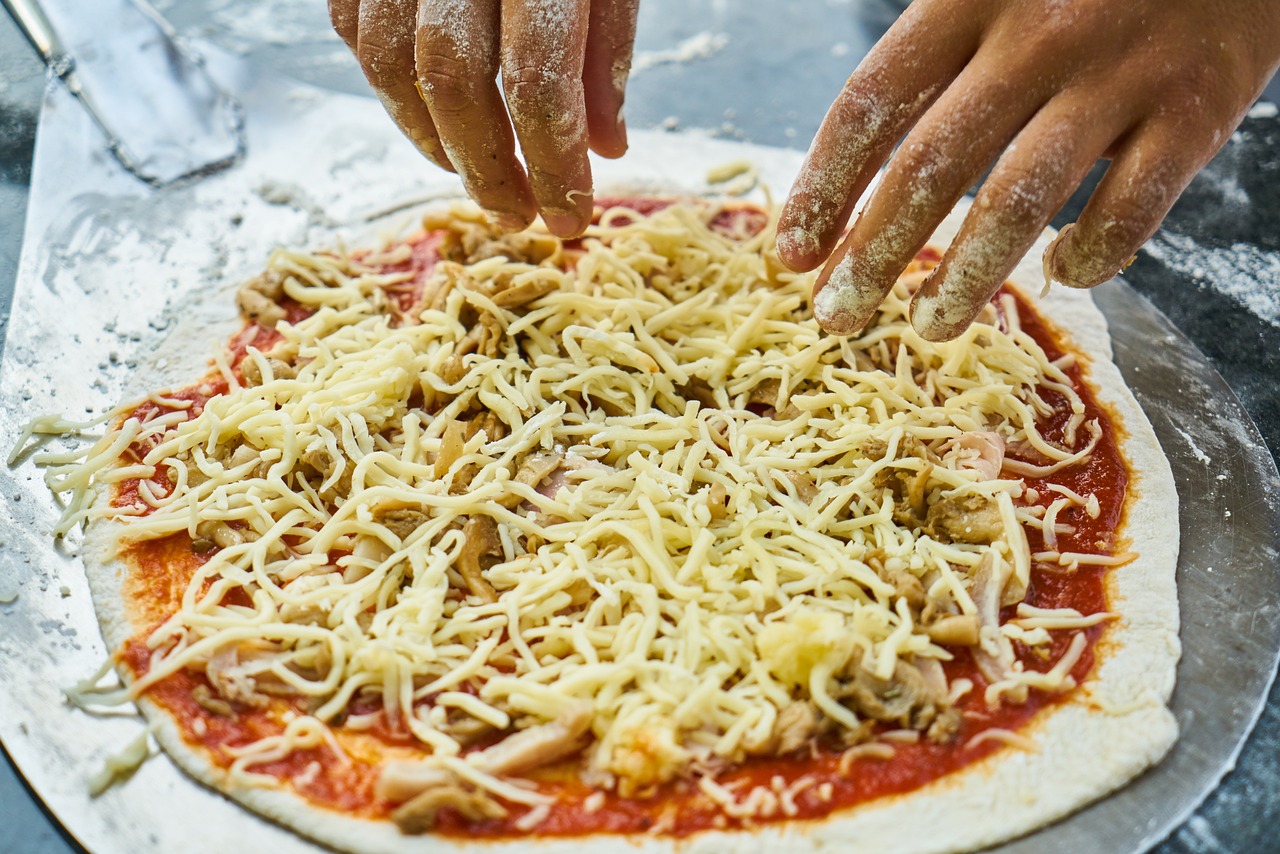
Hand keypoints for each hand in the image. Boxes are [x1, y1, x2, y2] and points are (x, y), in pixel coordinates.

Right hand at [328, 0, 639, 236]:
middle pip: (454, 78)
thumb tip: (602, 149)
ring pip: (391, 60)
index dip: (552, 162)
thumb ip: (607, 48)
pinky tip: (430, 122)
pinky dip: (389, 89)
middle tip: (519, 216)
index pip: (538, 79)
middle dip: (487, 166)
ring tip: (476, 179)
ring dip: (431, 139)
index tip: (570, 215)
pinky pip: (355, 28)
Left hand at [777, 0, 1279, 340]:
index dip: (823, 189)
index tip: (793, 256)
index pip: (872, 106)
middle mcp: (1038, 35)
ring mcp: (1121, 75)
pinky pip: (1129, 212)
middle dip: (874, 255)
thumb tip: (860, 157)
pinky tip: (1063, 273)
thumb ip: (937, 50)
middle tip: (837, 315)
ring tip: (929, 327)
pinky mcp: (1196, 111)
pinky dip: (1090, 258)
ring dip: (965, 279)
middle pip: (930, 167)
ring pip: (1019, 203)